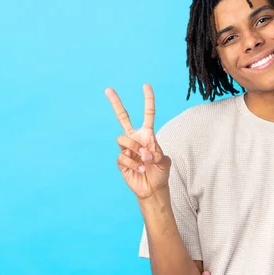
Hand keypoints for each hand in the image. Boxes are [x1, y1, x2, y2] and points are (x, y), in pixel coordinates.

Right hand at [105, 84, 171, 199]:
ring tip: (144, 159)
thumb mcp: (165, 163)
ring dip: (134, 148)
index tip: (146, 86)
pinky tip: (141, 169)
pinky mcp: (121, 161)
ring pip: (122, 139)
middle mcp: (135, 139)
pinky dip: (133, 164)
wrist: (153, 188)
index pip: (148, 114)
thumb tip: (144, 153)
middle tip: (108, 89)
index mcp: (147, 135)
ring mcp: (127, 149)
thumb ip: (157, 156)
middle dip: (116, 103)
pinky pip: (122, 157)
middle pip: (123, 117)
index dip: (148, 100)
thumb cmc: (160, 173)